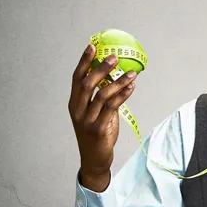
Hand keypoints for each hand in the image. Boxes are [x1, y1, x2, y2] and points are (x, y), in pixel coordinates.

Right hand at [67, 44, 136, 191]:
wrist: (95, 160)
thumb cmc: (97, 133)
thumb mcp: (95, 113)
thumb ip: (102, 97)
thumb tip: (117, 77)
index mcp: (74, 105)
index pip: (76, 79)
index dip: (84, 62)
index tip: (92, 46)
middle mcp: (77, 111)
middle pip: (87, 84)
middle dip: (101, 68)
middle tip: (115, 57)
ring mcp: (87, 121)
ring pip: (102, 95)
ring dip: (118, 81)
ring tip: (132, 73)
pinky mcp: (98, 129)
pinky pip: (112, 107)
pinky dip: (123, 95)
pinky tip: (131, 87)